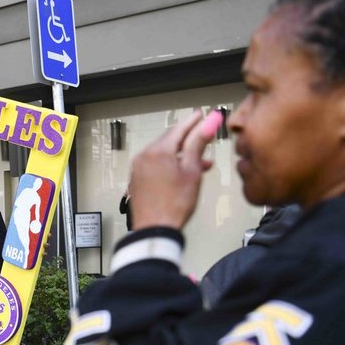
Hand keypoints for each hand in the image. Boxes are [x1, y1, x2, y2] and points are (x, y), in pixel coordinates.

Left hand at [127, 110, 220, 230]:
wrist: (155, 230)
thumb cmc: (175, 204)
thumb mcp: (192, 171)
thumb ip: (198, 144)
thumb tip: (208, 123)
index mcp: (157, 151)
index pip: (179, 128)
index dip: (194, 121)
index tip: (203, 114)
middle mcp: (144, 156)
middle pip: (170, 140)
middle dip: (189, 140)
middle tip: (205, 136)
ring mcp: (138, 169)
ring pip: (164, 154)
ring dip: (182, 155)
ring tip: (200, 162)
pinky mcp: (137, 180)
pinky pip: (155, 166)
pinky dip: (170, 165)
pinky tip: (183, 172)